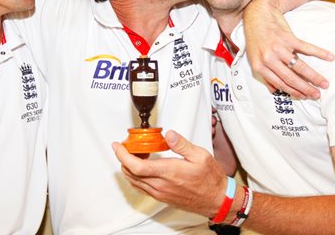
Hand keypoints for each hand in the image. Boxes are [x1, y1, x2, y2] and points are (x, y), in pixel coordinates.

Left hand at [112, 130, 226, 217]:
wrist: (217, 199)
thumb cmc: (211, 179)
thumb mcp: (201, 155)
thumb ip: (182, 144)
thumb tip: (169, 134)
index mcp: (168, 172)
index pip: (136, 166)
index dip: (122, 155)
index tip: (117, 146)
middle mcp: (161, 185)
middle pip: (130, 173)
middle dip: (123, 158)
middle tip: (126, 146)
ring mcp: (160, 193)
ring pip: (134, 181)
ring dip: (128, 167)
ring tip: (134, 154)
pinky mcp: (162, 197)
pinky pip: (141, 187)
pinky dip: (135, 176)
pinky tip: (141, 168)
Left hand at [243, 0, 332, 98]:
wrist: (258, 15)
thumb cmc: (256, 38)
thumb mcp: (254, 58)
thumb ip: (264, 75)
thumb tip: (274, 90)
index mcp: (260, 66)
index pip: (280, 84)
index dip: (294, 92)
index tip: (304, 96)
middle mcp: (268, 59)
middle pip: (291, 78)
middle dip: (306, 89)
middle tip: (317, 95)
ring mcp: (279, 48)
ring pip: (300, 67)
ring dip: (314, 77)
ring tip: (324, 83)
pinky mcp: (288, 38)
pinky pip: (306, 48)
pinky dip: (319, 53)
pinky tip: (329, 57)